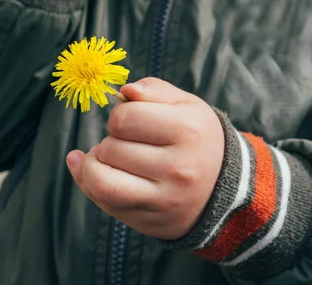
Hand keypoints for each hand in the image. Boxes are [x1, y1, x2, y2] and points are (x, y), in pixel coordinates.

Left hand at [66, 78, 224, 239]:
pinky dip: (89, 183)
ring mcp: (163, 199)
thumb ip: (154, 90)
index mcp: (188, 131)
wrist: (221, 188)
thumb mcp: (186, 105)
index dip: (119, 115)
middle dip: (110, 140)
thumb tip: (124, 91)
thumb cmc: (196, 138)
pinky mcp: (149, 221)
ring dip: (94, 164)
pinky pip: (103, 202)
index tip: (131, 120)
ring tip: (108, 158)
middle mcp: (178, 169)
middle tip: (126, 143)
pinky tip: (97, 171)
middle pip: (110, 149)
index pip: (124, 119)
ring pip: (101, 181)